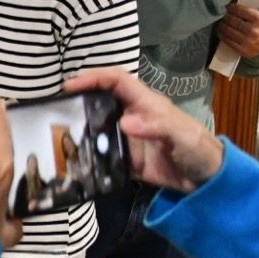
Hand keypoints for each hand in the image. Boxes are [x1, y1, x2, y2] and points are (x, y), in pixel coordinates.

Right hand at [66, 68, 223, 191]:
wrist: (206, 180)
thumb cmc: (198, 148)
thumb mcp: (182, 134)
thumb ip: (156, 125)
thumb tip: (125, 122)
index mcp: (145, 103)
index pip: (116, 81)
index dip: (93, 78)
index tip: (70, 85)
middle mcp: (132, 117)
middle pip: (100, 101)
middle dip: (77, 100)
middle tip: (52, 109)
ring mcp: (126, 139)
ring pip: (97, 128)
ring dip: (79, 130)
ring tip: (56, 135)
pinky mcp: (125, 160)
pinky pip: (102, 155)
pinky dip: (88, 157)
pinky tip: (74, 162)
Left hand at [218, 0, 258, 59]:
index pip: (240, 11)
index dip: (231, 7)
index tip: (227, 5)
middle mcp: (253, 30)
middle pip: (233, 20)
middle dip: (225, 15)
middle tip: (221, 12)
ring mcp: (247, 41)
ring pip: (228, 30)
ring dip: (221, 24)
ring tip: (220, 20)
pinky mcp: (242, 50)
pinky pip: (228, 41)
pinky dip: (222, 35)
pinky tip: (220, 30)